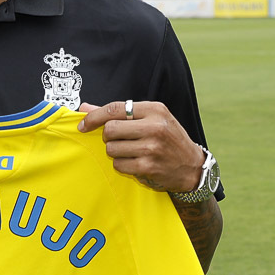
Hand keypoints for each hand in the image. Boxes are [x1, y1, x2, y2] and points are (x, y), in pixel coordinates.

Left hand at [77, 100, 204, 192]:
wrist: (191, 165)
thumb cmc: (168, 139)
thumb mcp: (150, 119)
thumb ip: (118, 113)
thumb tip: (85, 107)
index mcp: (154, 109)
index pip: (114, 109)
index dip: (93, 117)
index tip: (83, 125)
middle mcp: (154, 126)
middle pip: (109, 129)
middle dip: (108, 136)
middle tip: (119, 139)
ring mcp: (151, 148)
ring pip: (111, 148)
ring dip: (115, 152)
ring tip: (130, 151)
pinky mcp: (148, 166)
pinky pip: (119, 164)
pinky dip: (122, 164)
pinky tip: (135, 162)